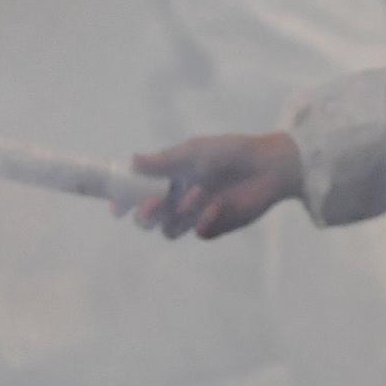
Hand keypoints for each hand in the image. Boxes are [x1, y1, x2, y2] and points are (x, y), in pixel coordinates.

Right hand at [130, 132, 302, 239]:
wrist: (268, 166)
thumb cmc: (231, 152)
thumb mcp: (195, 151)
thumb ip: (165, 161)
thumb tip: (132, 161)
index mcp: (168, 177)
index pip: (137, 193)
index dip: (123, 202)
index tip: (117, 206)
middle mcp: (177, 198)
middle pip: (147, 219)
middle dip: (145, 215)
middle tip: (154, 204)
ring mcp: (195, 214)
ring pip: (169, 229)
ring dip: (178, 215)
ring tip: (198, 194)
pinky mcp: (214, 225)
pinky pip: (199, 233)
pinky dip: (204, 221)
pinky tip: (217, 205)